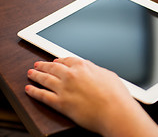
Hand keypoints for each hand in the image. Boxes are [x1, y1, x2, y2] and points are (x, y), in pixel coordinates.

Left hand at [25, 57, 157, 136]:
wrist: (115, 111)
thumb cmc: (116, 95)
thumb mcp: (108, 75)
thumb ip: (96, 70)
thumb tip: (92, 70)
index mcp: (83, 66)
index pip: (66, 59)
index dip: (59, 60)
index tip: (55, 61)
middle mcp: (71, 75)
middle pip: (52, 67)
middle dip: (44, 65)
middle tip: (38, 65)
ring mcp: (64, 88)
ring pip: (45, 79)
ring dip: (36, 75)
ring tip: (31, 73)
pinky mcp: (60, 103)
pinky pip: (42, 96)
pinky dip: (34, 92)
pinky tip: (29, 89)